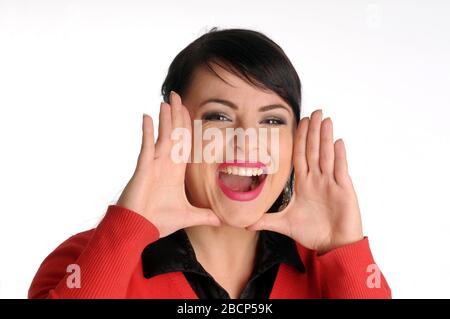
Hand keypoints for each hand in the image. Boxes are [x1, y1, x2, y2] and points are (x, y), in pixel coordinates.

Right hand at [117, 91, 220, 236]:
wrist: (139, 228)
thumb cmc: (159, 221)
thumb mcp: (188, 216)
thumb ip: (204, 216)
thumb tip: (221, 221)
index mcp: (176, 171)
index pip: (185, 143)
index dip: (188, 127)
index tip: (190, 112)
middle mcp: (166, 163)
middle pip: (174, 134)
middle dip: (177, 115)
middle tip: (178, 96)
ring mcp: (154, 164)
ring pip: (163, 135)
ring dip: (166, 118)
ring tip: (168, 101)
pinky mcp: (143, 168)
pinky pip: (146, 146)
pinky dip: (147, 131)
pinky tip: (147, 117)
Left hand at [247, 110, 362, 253]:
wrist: (332, 247)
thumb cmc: (312, 233)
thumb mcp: (284, 224)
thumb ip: (266, 220)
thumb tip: (245, 223)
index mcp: (304, 184)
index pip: (300, 156)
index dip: (300, 139)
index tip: (299, 122)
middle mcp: (318, 180)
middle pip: (314, 151)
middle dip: (313, 131)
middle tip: (313, 111)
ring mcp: (331, 183)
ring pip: (327, 155)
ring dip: (325, 137)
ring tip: (325, 119)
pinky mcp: (344, 190)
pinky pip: (341, 170)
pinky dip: (339, 156)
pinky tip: (337, 141)